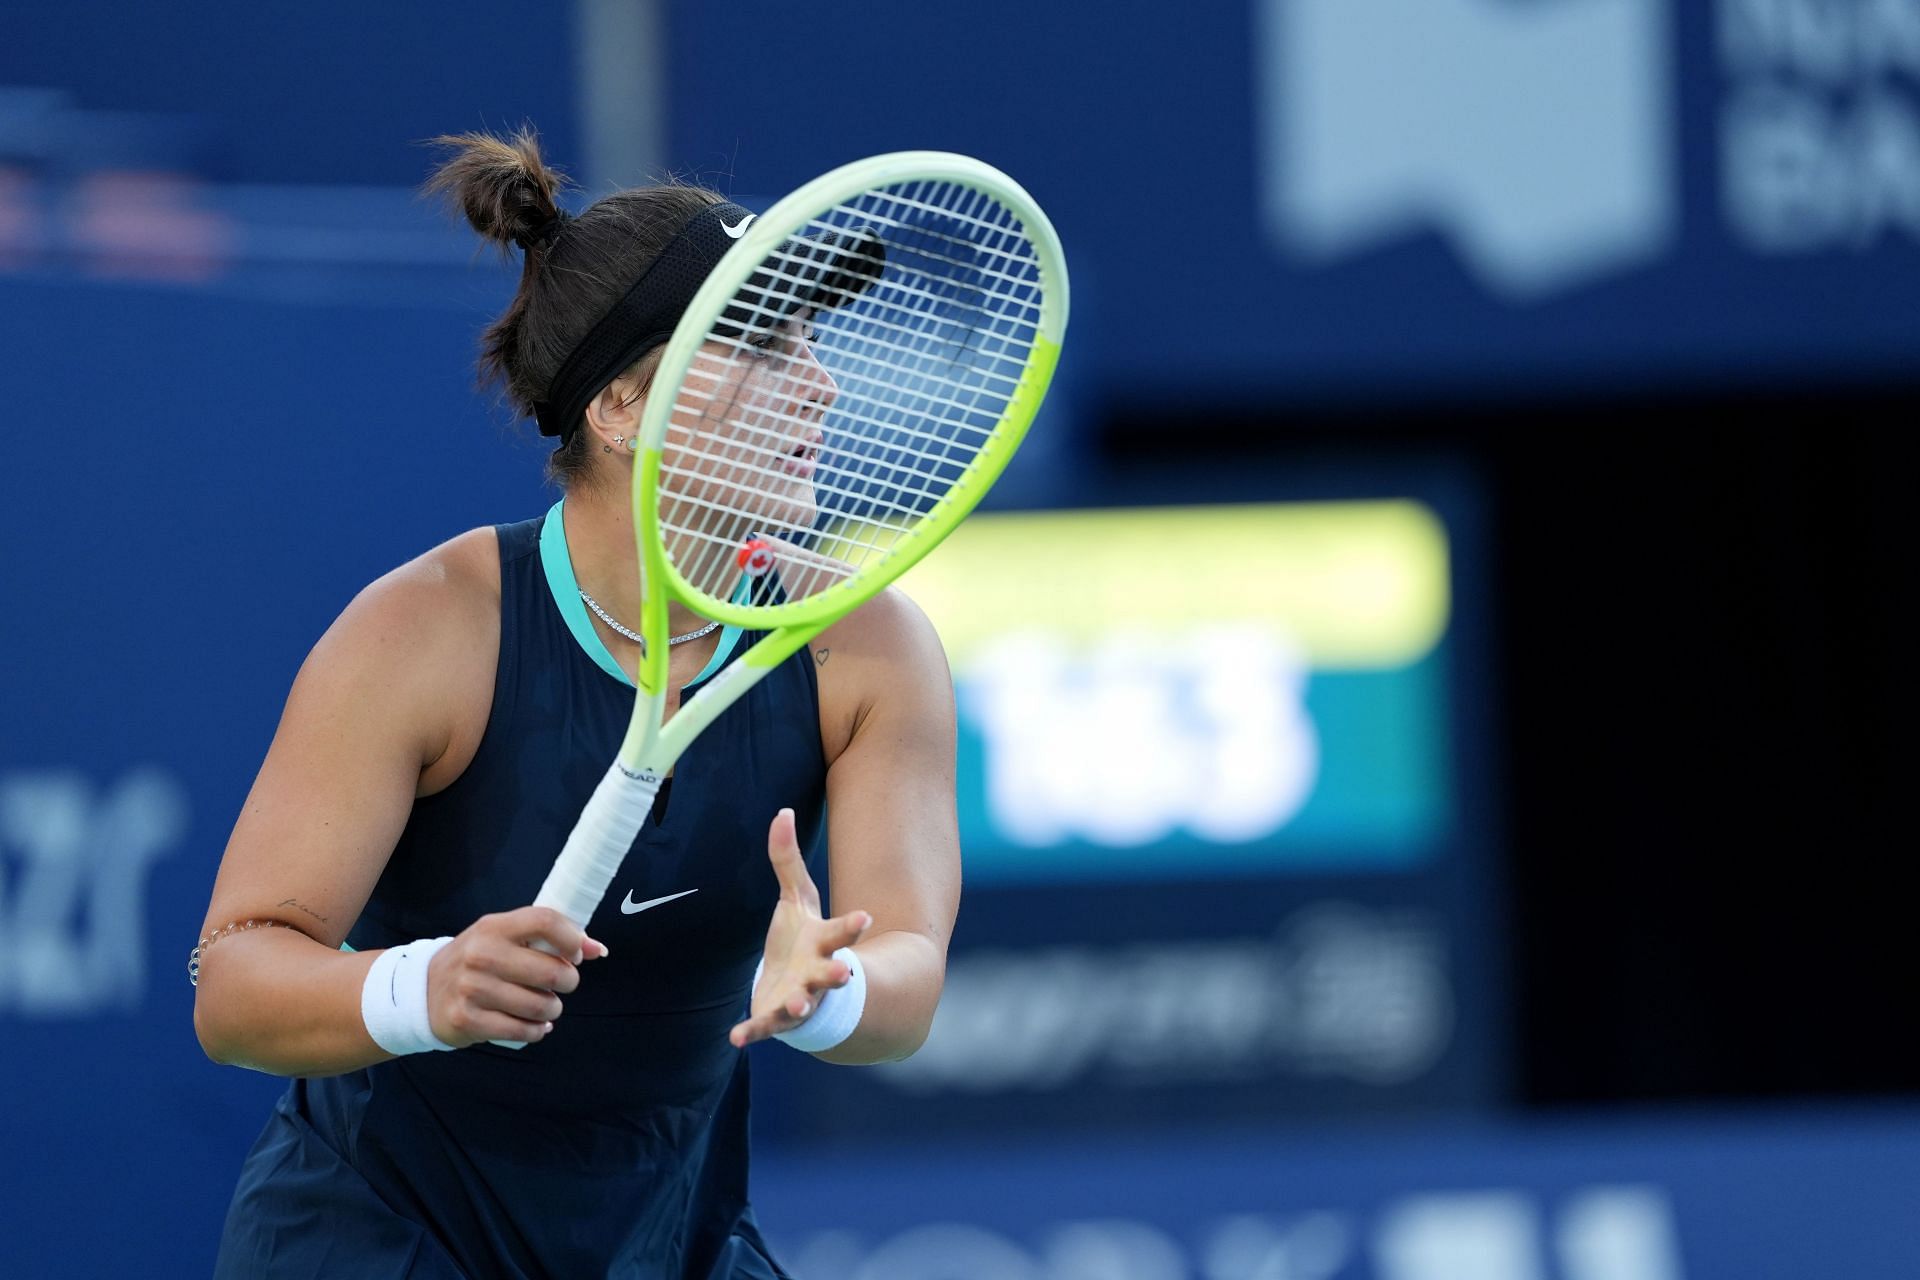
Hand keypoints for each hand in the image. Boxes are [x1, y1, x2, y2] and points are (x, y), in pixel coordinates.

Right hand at [425, 906, 607, 1046]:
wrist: (423, 992)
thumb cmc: (478, 961)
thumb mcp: (504, 938)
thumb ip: (547, 938)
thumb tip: (598, 949)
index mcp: (494, 927)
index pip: (545, 921)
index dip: (572, 939)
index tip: (577, 954)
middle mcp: (481, 954)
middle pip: (552, 971)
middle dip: (568, 982)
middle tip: (561, 985)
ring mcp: (472, 988)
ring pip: (541, 1006)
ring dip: (552, 1010)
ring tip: (544, 1006)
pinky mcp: (467, 1019)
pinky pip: (522, 1031)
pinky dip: (537, 1030)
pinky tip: (534, 1025)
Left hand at [729, 807, 871, 1047]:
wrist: (799, 988)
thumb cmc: (803, 940)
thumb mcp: (797, 899)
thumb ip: (788, 860)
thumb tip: (782, 811)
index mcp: (824, 944)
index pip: (841, 932)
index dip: (852, 925)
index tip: (866, 916)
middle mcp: (816, 974)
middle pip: (830, 975)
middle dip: (836, 975)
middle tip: (844, 972)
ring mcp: (799, 998)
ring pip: (802, 1004)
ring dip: (799, 1004)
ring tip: (796, 1003)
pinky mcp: (775, 1017)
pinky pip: (764, 1027)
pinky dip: (751, 1033)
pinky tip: (735, 1038)